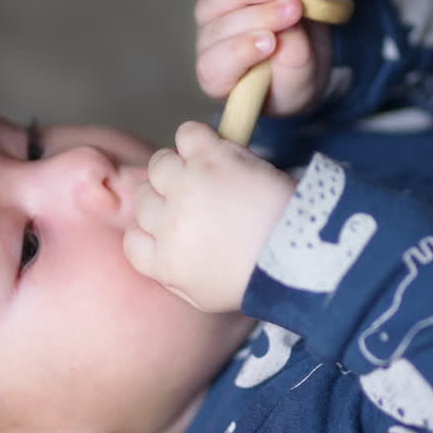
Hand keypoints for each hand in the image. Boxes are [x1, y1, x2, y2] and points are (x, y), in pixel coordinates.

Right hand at [123, 120, 296, 311]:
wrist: (299, 252)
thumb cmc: (257, 278)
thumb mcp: (205, 297)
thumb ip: (173, 278)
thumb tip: (157, 253)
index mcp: (164, 263)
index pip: (133, 240)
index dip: (153, 231)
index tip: (175, 228)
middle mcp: (167, 223)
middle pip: (145, 199)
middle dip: (168, 199)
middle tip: (199, 200)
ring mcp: (187, 187)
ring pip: (160, 164)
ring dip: (179, 168)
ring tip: (206, 175)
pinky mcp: (213, 159)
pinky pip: (188, 135)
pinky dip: (196, 139)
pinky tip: (213, 151)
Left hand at [195, 0, 331, 116]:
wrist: (302, 54)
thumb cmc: (295, 76)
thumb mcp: (302, 78)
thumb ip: (294, 58)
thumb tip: (291, 25)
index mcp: (220, 76)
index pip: (215, 65)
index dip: (239, 52)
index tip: (271, 43)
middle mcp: (210, 43)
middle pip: (216, 24)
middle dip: (255, 15)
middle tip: (292, 9)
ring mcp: (215, 10)